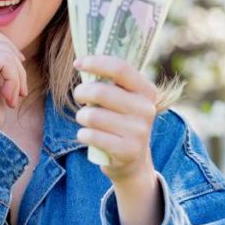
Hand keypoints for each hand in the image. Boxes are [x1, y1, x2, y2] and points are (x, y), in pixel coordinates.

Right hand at [0, 25, 27, 130]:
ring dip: (17, 76)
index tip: (19, 65)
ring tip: (15, 97)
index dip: (6, 45)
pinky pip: (4, 61)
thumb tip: (12, 47)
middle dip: (13, 57)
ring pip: (3, 51)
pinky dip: (14, 80)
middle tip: (20, 85)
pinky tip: (10, 99)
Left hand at [72, 55, 158, 184]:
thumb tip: (82, 62)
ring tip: (86, 119)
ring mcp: (139, 131)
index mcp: (147, 91)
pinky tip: (87, 135)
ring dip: (81, 116)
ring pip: (92, 115)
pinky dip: (82, 134)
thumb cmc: (120, 121)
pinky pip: (91, 135)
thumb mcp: (124, 99)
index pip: (120, 68)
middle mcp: (147, 109)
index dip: (95, 62)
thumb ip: (110, 82)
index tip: (77, 63)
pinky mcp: (127, 151)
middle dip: (81, 92)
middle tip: (78, 96)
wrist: (133, 161)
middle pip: (100, 91)